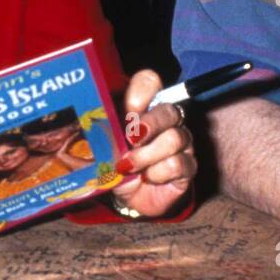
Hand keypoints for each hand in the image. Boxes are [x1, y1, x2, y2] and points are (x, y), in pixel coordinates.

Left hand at [111, 70, 195, 217]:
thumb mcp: (104, 144)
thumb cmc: (116, 164)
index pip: (149, 82)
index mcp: (143, 105)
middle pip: (168, 110)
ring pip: (175, 138)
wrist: (128, 197)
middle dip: (148, 125)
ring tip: (129, 166)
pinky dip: (158, 173)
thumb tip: (92, 121)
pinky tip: (147, 177)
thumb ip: (102, 130)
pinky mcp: (187, 166)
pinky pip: (178, 163)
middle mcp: (166, 120)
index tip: (129, 109)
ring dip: (147, 155)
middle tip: (130, 140)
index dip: (142, 92)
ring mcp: (181, 142)